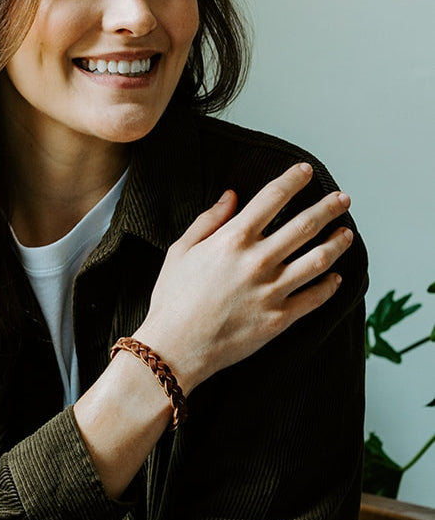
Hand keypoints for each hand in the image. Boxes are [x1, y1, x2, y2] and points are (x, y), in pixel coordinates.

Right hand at [136, 162, 352, 392]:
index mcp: (232, 240)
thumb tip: (230, 196)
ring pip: (319, 259)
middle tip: (342, 199)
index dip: (293, 180)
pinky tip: (335, 277)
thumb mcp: (180, 251)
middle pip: (305, 225)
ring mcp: (272, 290)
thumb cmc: (172, 299)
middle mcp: (257, 261)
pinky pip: (315, 297)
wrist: (174, 348)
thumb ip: (208, 221)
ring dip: (338, 243)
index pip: (272, 198)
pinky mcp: (279, 318)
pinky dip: (330, 285)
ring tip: (346, 234)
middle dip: (328, 208)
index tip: (306, 171)